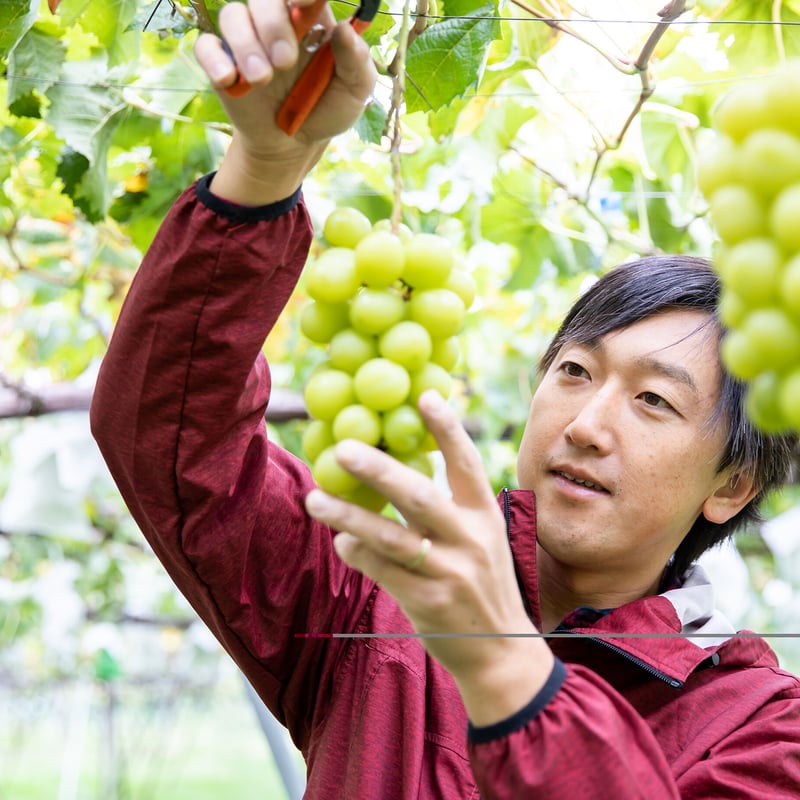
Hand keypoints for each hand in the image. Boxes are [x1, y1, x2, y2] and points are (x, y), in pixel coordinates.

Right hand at [193, 0, 376, 203]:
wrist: (294, 145)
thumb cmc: (326, 109)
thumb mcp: (355, 91)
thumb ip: (357, 61)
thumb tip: (344, 30)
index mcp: (311, 19)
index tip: (305, 1)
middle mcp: (276, 22)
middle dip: (272, 25)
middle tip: (284, 62)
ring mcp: (246, 40)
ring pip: (233, 15)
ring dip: (246, 45)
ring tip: (262, 80)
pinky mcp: (223, 63)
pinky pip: (206, 46)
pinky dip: (214, 59)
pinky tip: (229, 80)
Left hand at [304, 390, 553, 725]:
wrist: (502, 653)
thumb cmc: (484, 583)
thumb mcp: (483, 538)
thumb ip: (451, 507)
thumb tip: (400, 466)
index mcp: (485, 516)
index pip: (468, 464)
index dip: (447, 429)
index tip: (425, 394)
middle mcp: (471, 539)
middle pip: (420, 495)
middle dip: (380, 469)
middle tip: (344, 446)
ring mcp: (450, 573)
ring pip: (391, 537)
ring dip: (349, 515)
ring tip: (315, 498)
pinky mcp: (429, 602)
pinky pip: (383, 571)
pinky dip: (358, 552)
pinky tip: (341, 541)